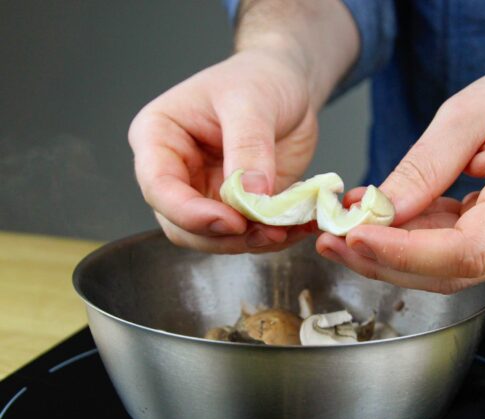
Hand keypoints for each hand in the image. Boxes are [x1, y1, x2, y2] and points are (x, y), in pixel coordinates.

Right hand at [129, 49, 318, 252]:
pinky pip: (245, 236)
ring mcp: (203, 193)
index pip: (159, 187)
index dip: (190, 213)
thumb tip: (251, 196)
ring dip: (250, 243)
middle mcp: (175, 172)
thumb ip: (249, 147)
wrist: (287, 85)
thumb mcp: (253, 102)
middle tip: (268, 232)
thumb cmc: (258, 79)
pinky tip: (296, 229)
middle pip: (182, 225)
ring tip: (286, 230)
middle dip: (224, 236)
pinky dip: (270, 238)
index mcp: (158, 137)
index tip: (232, 221)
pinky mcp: (235, 208)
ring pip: (213, 239)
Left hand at [317, 43, 484, 292]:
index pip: (468, 251)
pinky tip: (380, 226)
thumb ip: (423, 169)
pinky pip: (457, 252)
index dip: (406, 254)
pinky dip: (415, 243)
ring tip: (345, 234)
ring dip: (394, 257)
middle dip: (387, 262)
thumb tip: (378, 213)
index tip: (357, 237)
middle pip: (455, 272)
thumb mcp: (467, 115)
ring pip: (451, 270)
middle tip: (334, 241)